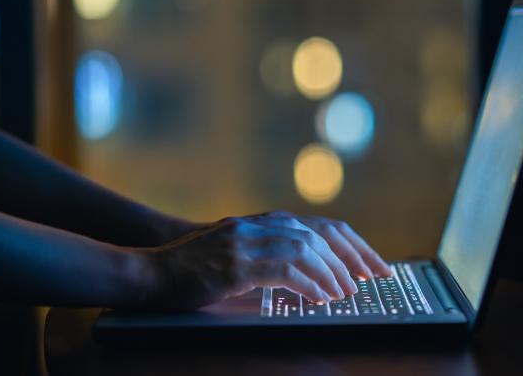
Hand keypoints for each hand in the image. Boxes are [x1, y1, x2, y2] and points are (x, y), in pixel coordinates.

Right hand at [136, 212, 385, 310]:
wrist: (149, 271)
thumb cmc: (192, 266)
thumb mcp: (234, 251)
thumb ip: (267, 251)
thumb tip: (307, 271)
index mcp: (260, 223)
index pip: (318, 226)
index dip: (350, 244)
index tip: (372, 264)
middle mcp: (257, 226)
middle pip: (318, 234)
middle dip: (351, 256)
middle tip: (373, 277)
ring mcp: (245, 243)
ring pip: (305, 250)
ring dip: (332, 272)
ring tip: (346, 292)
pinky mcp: (235, 266)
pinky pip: (284, 271)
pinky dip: (309, 284)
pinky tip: (321, 299)